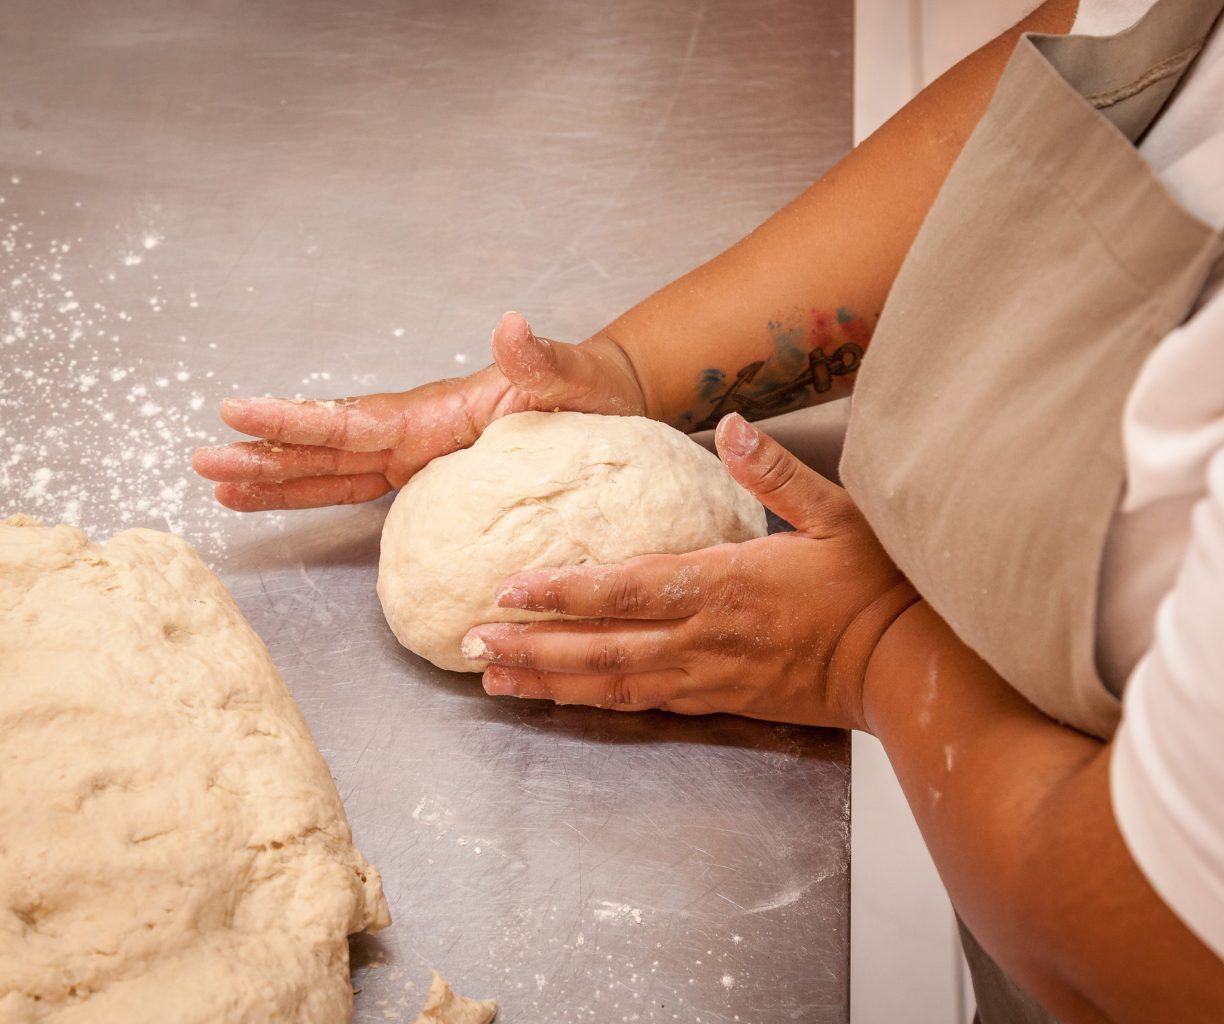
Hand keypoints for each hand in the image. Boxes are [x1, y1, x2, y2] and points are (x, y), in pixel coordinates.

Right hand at [191, 312, 643, 509]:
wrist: (603, 405)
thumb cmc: (589, 394)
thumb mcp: (569, 380)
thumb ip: (538, 360)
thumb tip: (511, 324)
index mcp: (434, 413)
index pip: (353, 420)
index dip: (296, 421)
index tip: (240, 413)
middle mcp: (412, 430)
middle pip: (325, 446)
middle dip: (266, 455)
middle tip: (203, 461)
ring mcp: (412, 452)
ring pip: (330, 468)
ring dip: (275, 478)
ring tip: (217, 486)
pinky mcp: (420, 473)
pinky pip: (356, 486)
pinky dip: (312, 492)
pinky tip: (271, 499)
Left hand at [462, 413, 919, 729]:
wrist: (909, 665)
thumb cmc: (877, 587)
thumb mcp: (838, 513)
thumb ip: (775, 473)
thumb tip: (730, 424)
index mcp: (727, 582)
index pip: (628, 588)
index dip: (565, 591)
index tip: (510, 589)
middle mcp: (706, 635)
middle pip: (603, 647)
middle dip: (535, 645)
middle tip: (474, 641)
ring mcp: (709, 676)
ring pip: (614, 685)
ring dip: (551, 681)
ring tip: (496, 678)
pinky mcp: (719, 701)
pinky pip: (644, 706)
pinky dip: (595, 702)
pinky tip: (561, 699)